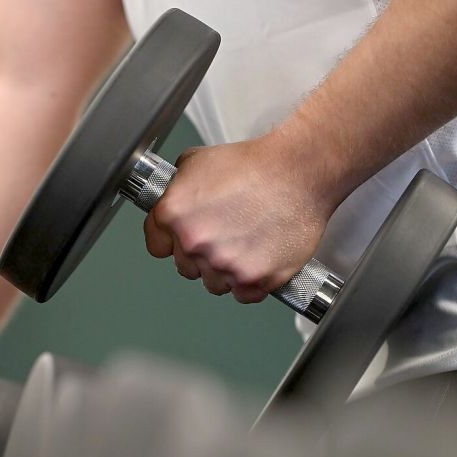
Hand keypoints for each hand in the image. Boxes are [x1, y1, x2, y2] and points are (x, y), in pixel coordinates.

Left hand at [144, 134, 336, 302]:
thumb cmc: (253, 164)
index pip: (157, 246)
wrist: (299, 171)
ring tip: (245, 244)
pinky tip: (258, 258)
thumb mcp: (195, 162)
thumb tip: (167, 202)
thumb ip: (174, 190)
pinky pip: (243, 294)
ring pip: (214, 284)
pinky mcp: (254, 279)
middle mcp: (194, 242)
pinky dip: (251, 282)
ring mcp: (224, 263)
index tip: (184, 237)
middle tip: (224, 234)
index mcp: (172, 214)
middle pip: (186, 267)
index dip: (172, 240)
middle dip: (201, 255)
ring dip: (225, 270)